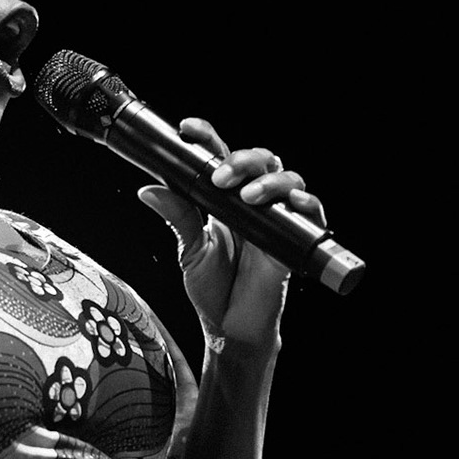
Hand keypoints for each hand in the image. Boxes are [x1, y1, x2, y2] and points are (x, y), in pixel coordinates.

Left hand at [137, 117, 322, 348]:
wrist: (231, 328)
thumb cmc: (213, 290)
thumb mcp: (190, 250)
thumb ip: (177, 217)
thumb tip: (148, 189)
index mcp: (225, 199)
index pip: (221, 156)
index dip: (208, 137)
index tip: (188, 130)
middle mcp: (253, 203)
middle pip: (260, 160)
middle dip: (242, 160)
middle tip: (221, 177)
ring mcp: (276, 220)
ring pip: (288, 179)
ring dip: (270, 181)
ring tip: (248, 196)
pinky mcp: (294, 241)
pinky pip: (310, 214)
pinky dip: (305, 204)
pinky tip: (292, 204)